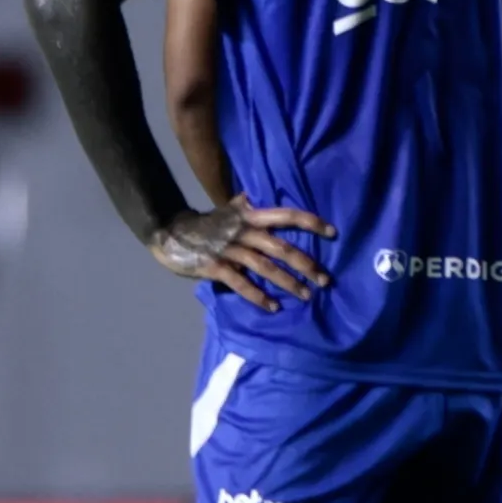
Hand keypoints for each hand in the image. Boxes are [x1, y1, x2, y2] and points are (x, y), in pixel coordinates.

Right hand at [148, 196, 335, 312]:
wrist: (169, 232)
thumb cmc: (205, 223)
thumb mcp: (227, 210)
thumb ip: (244, 205)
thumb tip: (253, 195)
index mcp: (250, 216)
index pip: (287, 215)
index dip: (310, 222)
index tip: (333, 233)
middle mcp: (244, 231)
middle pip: (282, 247)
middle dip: (306, 264)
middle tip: (325, 280)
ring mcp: (229, 249)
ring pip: (266, 267)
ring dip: (288, 283)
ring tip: (306, 296)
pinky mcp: (215, 267)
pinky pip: (241, 284)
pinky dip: (258, 297)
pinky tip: (273, 307)